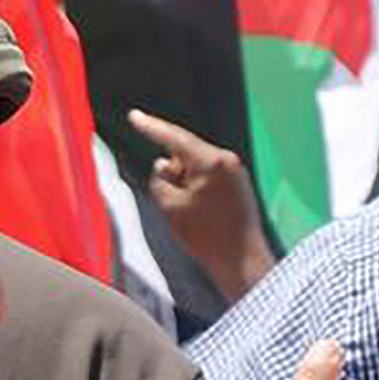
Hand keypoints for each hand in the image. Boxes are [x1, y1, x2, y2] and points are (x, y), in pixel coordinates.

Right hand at [129, 109, 277, 301]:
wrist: (242, 262)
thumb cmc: (209, 238)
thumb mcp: (170, 207)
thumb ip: (159, 179)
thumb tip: (164, 168)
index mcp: (211, 161)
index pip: (174, 137)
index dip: (150, 127)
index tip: (135, 117)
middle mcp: (228, 161)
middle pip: (185, 155)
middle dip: (174, 175)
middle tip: (177, 206)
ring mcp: (237, 173)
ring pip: (196, 169)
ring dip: (186, 187)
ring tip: (195, 218)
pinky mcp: (240, 187)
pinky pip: (210, 181)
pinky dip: (199, 194)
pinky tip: (204, 218)